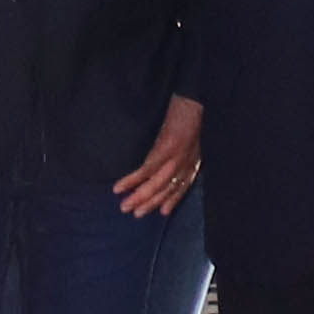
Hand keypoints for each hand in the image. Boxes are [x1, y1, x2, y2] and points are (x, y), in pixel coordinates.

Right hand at [117, 94, 204, 217]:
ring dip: (138, 197)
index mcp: (193, 161)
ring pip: (155, 184)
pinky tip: (120, 187)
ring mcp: (176, 158)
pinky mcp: (165, 149)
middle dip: (149, 203)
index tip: (162, 213)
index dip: (172, 200)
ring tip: (124, 206)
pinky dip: (132, 180)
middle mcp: (185, 164)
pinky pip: (146, 170)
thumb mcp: (194, 137)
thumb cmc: (191, 115)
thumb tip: (172, 162)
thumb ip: (187, 152)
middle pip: (167, 189)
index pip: (182, 187)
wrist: (194, 98)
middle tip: (134, 214)